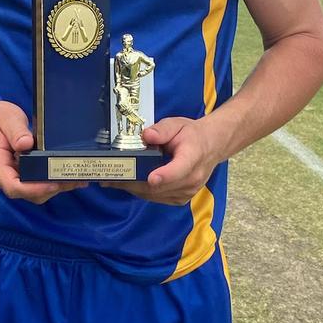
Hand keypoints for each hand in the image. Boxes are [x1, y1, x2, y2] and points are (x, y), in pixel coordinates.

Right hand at [0, 99, 80, 203]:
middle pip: (26, 193)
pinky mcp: (16, 172)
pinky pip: (31, 182)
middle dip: (50, 189)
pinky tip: (63, 173)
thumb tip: (26, 144)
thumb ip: (17, 131)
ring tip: (74, 179)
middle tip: (73, 180)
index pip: (14, 186)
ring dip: (52, 187)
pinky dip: (48, 181)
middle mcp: (1, 176)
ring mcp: (8, 175)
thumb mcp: (6, 118)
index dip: (35, 189)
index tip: (54, 182)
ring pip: (31, 191)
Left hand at [101, 116, 218, 205]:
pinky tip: (128, 183)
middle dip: (134, 182)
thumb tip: (147, 135)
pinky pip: (157, 198)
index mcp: (193, 156)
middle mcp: (192, 178)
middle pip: (161, 186)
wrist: (210, 147)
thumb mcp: (177, 124)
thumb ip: (162, 129)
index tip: (151, 177)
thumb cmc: (191, 135)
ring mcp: (187, 191)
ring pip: (156, 194)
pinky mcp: (181, 198)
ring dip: (134, 189)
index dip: (166, 175)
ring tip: (113, 180)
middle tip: (112, 177)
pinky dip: (141, 192)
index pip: (180, 169)